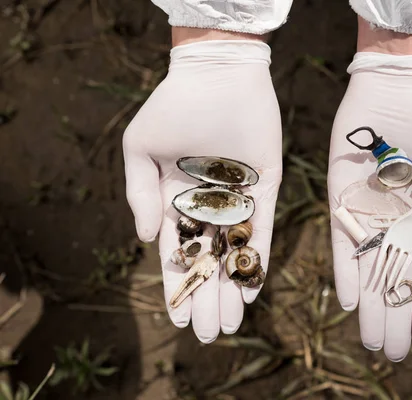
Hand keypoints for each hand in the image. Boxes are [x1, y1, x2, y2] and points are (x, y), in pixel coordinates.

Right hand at [123, 38, 281, 341]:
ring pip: (235, 251)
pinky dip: (258, 257)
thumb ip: (140, 194)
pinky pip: (263, 227)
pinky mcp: (265, 185)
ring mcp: (239, 197)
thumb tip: (147, 241)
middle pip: (209, 259)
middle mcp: (210, 204)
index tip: (180, 318)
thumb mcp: (141, 149)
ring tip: (231, 323)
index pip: (178, 251)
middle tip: (211, 334)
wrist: (216, 73)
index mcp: (177, 198)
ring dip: (233, 286)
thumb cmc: (173, 106)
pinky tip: (254, 287)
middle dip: (208, 296)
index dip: (178, 285)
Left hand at [328, 33, 411, 360]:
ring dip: (369, 305)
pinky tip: (349, 301)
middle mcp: (397, 222)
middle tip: (391, 354)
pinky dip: (344, 269)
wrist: (400, 87)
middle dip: (394, 315)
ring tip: (370, 340)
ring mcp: (368, 211)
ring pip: (368, 268)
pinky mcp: (341, 197)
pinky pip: (342, 240)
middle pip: (395, 277)